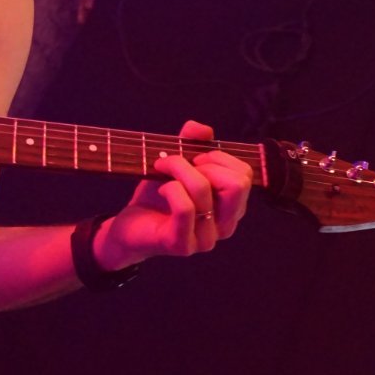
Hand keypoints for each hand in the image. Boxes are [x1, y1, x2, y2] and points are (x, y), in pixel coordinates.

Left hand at [96, 120, 253, 268]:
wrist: (129, 229)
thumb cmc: (157, 197)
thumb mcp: (177, 165)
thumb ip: (192, 143)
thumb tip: (202, 129)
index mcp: (231, 209)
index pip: (245, 175)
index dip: (219, 158)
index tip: (195, 157)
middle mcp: (225, 227)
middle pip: (237, 184)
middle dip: (206, 163)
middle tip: (181, 164)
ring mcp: (205, 239)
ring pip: (204, 189)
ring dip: (178, 168)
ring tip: (161, 168)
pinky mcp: (182, 244)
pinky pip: (185, 207)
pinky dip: (170, 188)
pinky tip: (161, 188)